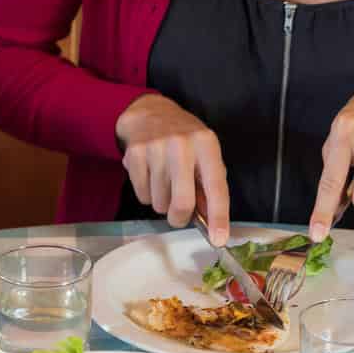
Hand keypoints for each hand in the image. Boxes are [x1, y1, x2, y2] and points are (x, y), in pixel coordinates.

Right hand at [115, 94, 229, 243]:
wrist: (149, 113)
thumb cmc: (184, 140)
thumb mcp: (204, 155)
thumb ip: (209, 185)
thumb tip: (211, 223)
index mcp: (206, 144)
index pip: (215, 187)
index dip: (218, 216)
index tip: (219, 239)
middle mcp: (181, 145)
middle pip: (182, 202)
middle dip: (180, 217)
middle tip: (179, 215)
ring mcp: (156, 149)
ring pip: (159, 203)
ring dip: (162, 202)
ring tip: (164, 182)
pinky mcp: (134, 155)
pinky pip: (142, 196)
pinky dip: (147, 195)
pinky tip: (150, 176)